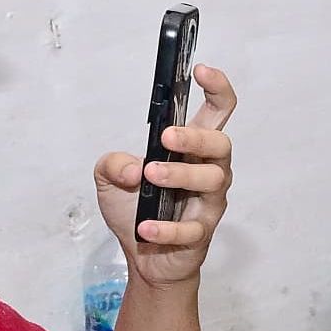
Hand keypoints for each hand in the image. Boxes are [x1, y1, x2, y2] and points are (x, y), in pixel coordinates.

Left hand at [95, 64, 237, 285]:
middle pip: (221, 143)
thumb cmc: (136, 210)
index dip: (217, 88)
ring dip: (180, 176)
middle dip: (196, 137)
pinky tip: (145, 227)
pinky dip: (166, 228)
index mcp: (191, 149)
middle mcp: (208, 170)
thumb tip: (131, 166)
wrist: (143, 259)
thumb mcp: (109, 178)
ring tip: (149, 177)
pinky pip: (192, 228)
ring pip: (212, 180)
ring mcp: (209, 202)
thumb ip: (111, 162)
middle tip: (166, 138)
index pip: (217, 111)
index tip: (201, 70)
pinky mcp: (202, 232)